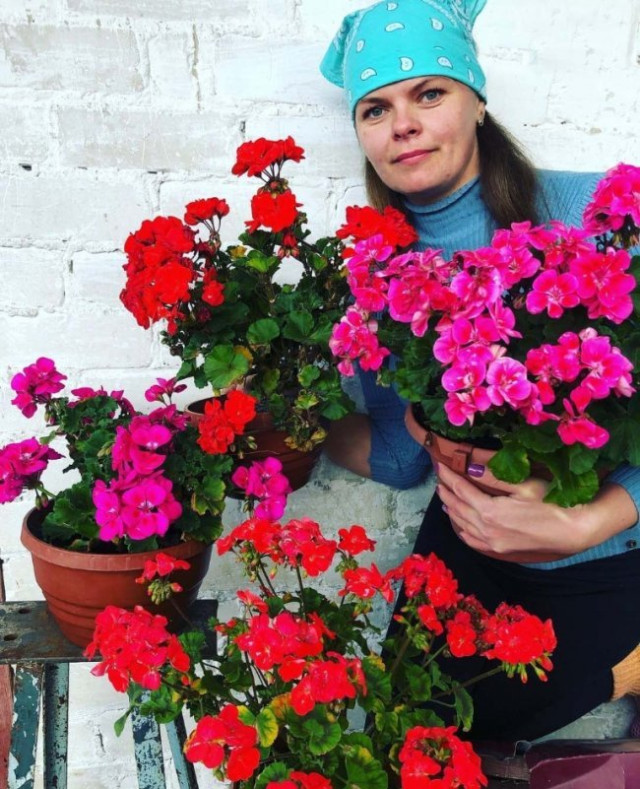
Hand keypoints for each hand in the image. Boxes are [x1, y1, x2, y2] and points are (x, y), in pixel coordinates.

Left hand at [436, 463, 637, 562]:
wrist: (571, 532)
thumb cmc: (551, 503)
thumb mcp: (523, 484)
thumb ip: (493, 477)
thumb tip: (470, 469)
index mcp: (489, 511)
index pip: (461, 490)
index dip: (449, 477)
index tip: (440, 466)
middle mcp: (486, 530)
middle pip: (458, 508)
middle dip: (446, 492)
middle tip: (439, 479)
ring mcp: (492, 543)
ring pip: (462, 525)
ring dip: (451, 510)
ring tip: (445, 497)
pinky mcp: (499, 551)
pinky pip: (472, 541)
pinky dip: (462, 530)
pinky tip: (459, 525)